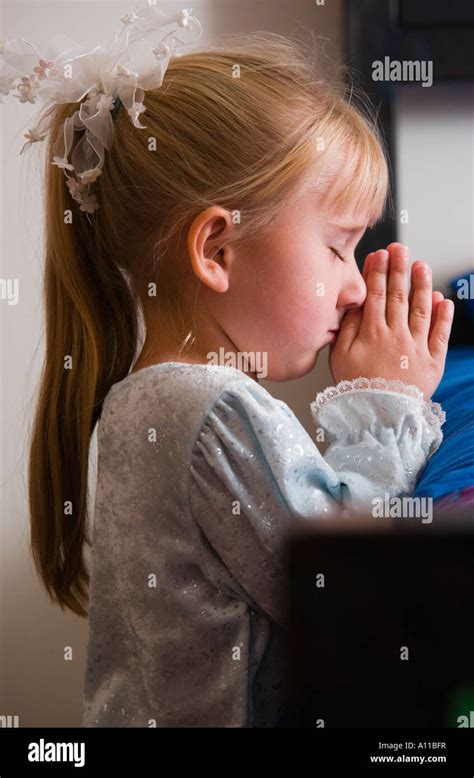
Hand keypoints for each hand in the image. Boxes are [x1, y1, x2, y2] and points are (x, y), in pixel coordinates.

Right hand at [330, 243, 453, 398]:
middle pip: (399, 296)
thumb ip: (347, 328)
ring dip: (422, 285)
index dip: (378, 272)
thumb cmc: (355, 390)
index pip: (376, 295)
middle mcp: (397, 336)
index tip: (380, 254)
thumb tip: (354, 303)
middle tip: (400, 249)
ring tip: (421, 266)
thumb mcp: (339, 358)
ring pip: (421, 309)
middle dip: (399, 269)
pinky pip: (440, 335)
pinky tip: (443, 300)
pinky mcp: (433, 363)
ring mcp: (417, 348)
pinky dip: (444, 317)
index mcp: (373, 334)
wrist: (379, 419)